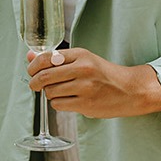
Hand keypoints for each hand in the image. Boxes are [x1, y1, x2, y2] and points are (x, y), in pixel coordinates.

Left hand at [25, 48, 160, 118]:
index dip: (33, 66)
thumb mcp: (83, 60)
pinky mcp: (86, 104)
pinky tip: (68, 100)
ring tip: (61, 92)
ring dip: (50, 94)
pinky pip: (59, 105)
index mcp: (81, 55)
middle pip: (44, 76)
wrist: (131, 90)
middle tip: (35, 85)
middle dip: (35, 82)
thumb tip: (30, 56)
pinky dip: (58, 104)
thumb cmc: (104, 75)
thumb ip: (56, 59)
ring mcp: (85, 87)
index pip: (46, 58)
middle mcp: (83, 69)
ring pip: (50, 92)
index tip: (31, 71)